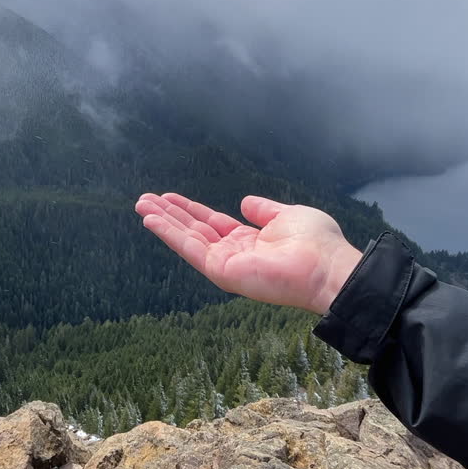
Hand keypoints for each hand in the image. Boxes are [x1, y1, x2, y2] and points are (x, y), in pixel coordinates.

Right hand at [135, 192, 362, 315]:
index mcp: (249, 241)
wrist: (327, 266)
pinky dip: (168, 234)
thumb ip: (264, 210)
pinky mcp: (221, 271)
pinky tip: (151, 220)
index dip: (189, 210)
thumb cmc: (316, 243)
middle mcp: (234, 253)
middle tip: (144, 200)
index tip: (168, 197)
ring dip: (162, 222)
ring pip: (186, 239)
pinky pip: (189, 249)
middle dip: (169, 215)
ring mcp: (225, 264)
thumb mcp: (287, 215)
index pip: (211, 223)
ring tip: (141, 206)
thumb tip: (245, 202)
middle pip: (193, 230)